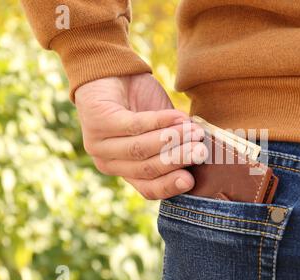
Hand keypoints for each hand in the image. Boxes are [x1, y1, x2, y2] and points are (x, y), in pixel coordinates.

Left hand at [74, 73, 206, 199]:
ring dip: (172, 140)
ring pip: (140, 149)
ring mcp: (99, 144)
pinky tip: (178, 116)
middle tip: (200, 151)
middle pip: (146, 169)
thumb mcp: (162, 128)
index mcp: (125, 171)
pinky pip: (134, 126)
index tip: (191, 180)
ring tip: (193, 132)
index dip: (170, 185)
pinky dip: (159, 121)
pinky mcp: (98, 122)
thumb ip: (176, 143)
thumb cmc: (141, 102)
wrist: (115, 71)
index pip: (148, 188)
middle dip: (177, 159)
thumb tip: (201, 154)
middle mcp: (109, 163)